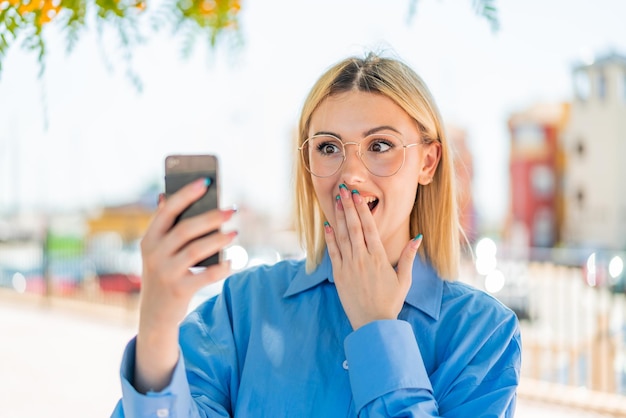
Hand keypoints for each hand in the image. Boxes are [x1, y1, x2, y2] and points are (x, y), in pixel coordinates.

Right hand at [135, 178, 235, 391]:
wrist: (154, 315)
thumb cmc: (163, 274)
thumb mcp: (158, 251)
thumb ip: (165, 226)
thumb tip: (168, 194)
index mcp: (149, 239)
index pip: (168, 211)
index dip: (186, 194)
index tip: (206, 180)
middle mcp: (154, 254)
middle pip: (185, 229)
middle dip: (210, 217)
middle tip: (232, 210)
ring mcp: (165, 273)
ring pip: (195, 250)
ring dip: (218, 239)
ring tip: (235, 233)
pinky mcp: (178, 291)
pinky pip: (204, 276)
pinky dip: (221, 268)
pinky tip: (232, 262)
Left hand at [324, 184, 422, 329]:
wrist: (373, 324)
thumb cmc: (390, 302)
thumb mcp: (404, 279)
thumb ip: (408, 257)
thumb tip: (418, 238)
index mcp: (379, 257)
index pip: (369, 227)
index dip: (363, 209)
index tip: (358, 195)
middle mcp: (363, 258)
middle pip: (354, 226)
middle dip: (349, 206)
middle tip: (344, 189)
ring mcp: (349, 266)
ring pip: (343, 235)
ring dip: (339, 216)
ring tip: (337, 200)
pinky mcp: (339, 275)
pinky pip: (333, 252)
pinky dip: (330, 237)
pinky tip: (328, 224)